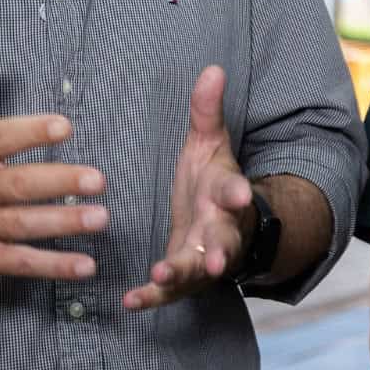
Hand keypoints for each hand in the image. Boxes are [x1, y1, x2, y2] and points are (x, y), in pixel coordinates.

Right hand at [0, 30, 108, 279]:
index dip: (32, 132)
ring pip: (23, 226)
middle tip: (98, 179)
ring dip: (64, 224)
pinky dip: (52, 266)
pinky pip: (19, 263)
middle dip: (59, 182)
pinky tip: (85, 265)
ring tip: (101, 217)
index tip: (66, 125)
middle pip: (17, 186)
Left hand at [123, 66, 252, 309]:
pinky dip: (152, 298)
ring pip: (197, 270)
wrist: (222, 223)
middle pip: (223, 240)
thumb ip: (207, 111)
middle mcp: (219, 229)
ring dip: (181, 274)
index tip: (239, 193)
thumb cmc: (211, 180)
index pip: (232, 191)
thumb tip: (212, 68)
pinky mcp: (184, 276)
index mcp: (224, 193)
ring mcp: (203, 256)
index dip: (235, 193)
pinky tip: (130, 301)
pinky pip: (169, 291)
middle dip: (220, 249)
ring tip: (163, 276)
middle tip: (216, 260)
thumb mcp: (210, 142)